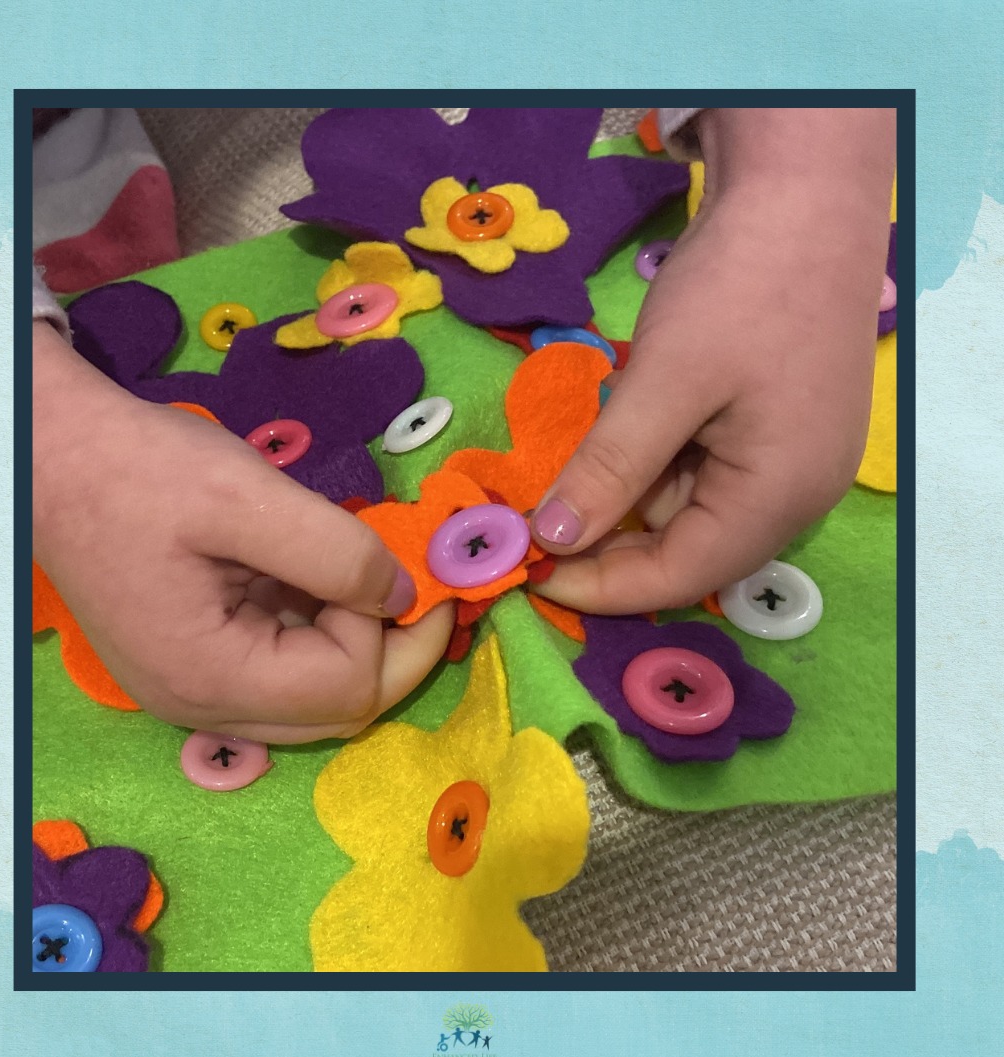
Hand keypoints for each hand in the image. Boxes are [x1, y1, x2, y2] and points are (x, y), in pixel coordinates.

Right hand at [33, 322, 452, 741]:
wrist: (53, 453)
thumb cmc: (139, 470)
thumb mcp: (247, 497)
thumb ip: (339, 553)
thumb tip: (405, 597)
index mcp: (210, 676)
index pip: (346, 688)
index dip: (394, 632)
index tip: (407, 563)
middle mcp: (201, 705)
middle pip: (336, 712)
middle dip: (392, 649)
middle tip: (415, 581)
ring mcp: (192, 691)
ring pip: (313, 697)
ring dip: (356, 639)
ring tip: (363, 570)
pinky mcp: (191, 664)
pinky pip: (280, 670)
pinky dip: (318, 629)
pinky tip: (316, 576)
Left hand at [530, 108, 895, 612]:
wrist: (807, 191)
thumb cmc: (743, 285)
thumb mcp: (665, 381)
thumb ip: (610, 469)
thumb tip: (552, 539)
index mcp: (780, 496)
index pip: (680, 576)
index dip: (600, 585)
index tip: (529, 569)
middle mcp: (793, 496)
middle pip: (686, 549)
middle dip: (608, 540)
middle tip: (533, 525)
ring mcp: (788, 461)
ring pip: (686, 508)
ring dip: (625, 495)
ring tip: (566, 468)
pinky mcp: (772, 429)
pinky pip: (701, 470)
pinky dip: (652, 461)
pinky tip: (618, 432)